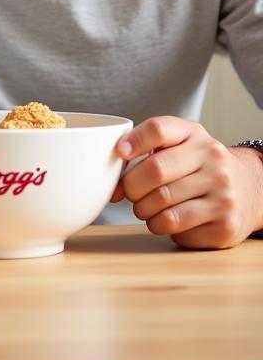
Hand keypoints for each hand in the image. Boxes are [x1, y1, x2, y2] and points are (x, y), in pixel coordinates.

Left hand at [112, 116, 262, 248]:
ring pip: (162, 205)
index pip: (158, 129)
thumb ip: (146, 149)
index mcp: (195, 135)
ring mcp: (223, 194)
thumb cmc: (199, 165)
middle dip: (131, 186)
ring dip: (143, 211)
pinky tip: (169, 220)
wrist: (249, 189)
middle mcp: (214, 162)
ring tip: (146, 208)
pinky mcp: (226, 226)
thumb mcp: (180, 144)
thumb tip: (110, 180)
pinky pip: (177, 229)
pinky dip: (163, 227)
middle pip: (155, 171)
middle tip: (129, 193)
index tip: (119, 153)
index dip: (133, 141)